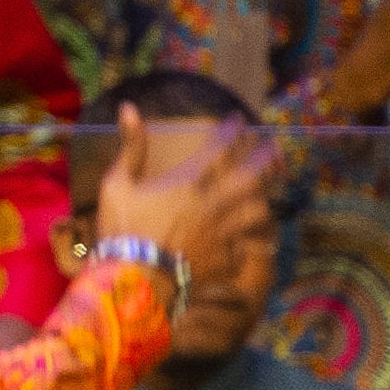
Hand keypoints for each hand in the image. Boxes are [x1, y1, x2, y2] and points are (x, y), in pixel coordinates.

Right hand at [83, 101, 273, 292]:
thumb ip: (130, 147)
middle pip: (250, 178)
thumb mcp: (116, 185)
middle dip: (265, 162)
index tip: (239, 122)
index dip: (232, 133)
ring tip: (264, 199)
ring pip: (257, 213)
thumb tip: (128, 107)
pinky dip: (254, 246)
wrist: (134, 282)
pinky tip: (258, 245)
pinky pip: (248, 251)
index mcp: (187, 185)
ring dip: (262, 203)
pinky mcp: (224, 261)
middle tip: (274, 152)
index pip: (217, 150)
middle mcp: (211, 205)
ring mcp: (221, 235)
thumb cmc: (122, 232)